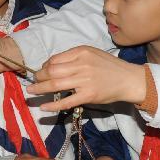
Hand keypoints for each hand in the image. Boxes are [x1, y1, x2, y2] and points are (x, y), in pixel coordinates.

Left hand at [28, 46, 146, 110]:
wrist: (128, 79)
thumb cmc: (109, 66)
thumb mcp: (92, 54)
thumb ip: (73, 57)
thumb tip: (51, 66)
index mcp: (81, 52)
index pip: (55, 59)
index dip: (44, 66)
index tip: (41, 71)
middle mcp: (82, 65)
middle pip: (52, 71)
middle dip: (38, 77)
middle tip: (33, 82)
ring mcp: (85, 81)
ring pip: (56, 85)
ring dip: (40, 89)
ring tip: (31, 92)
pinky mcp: (88, 96)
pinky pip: (66, 101)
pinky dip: (53, 105)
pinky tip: (43, 107)